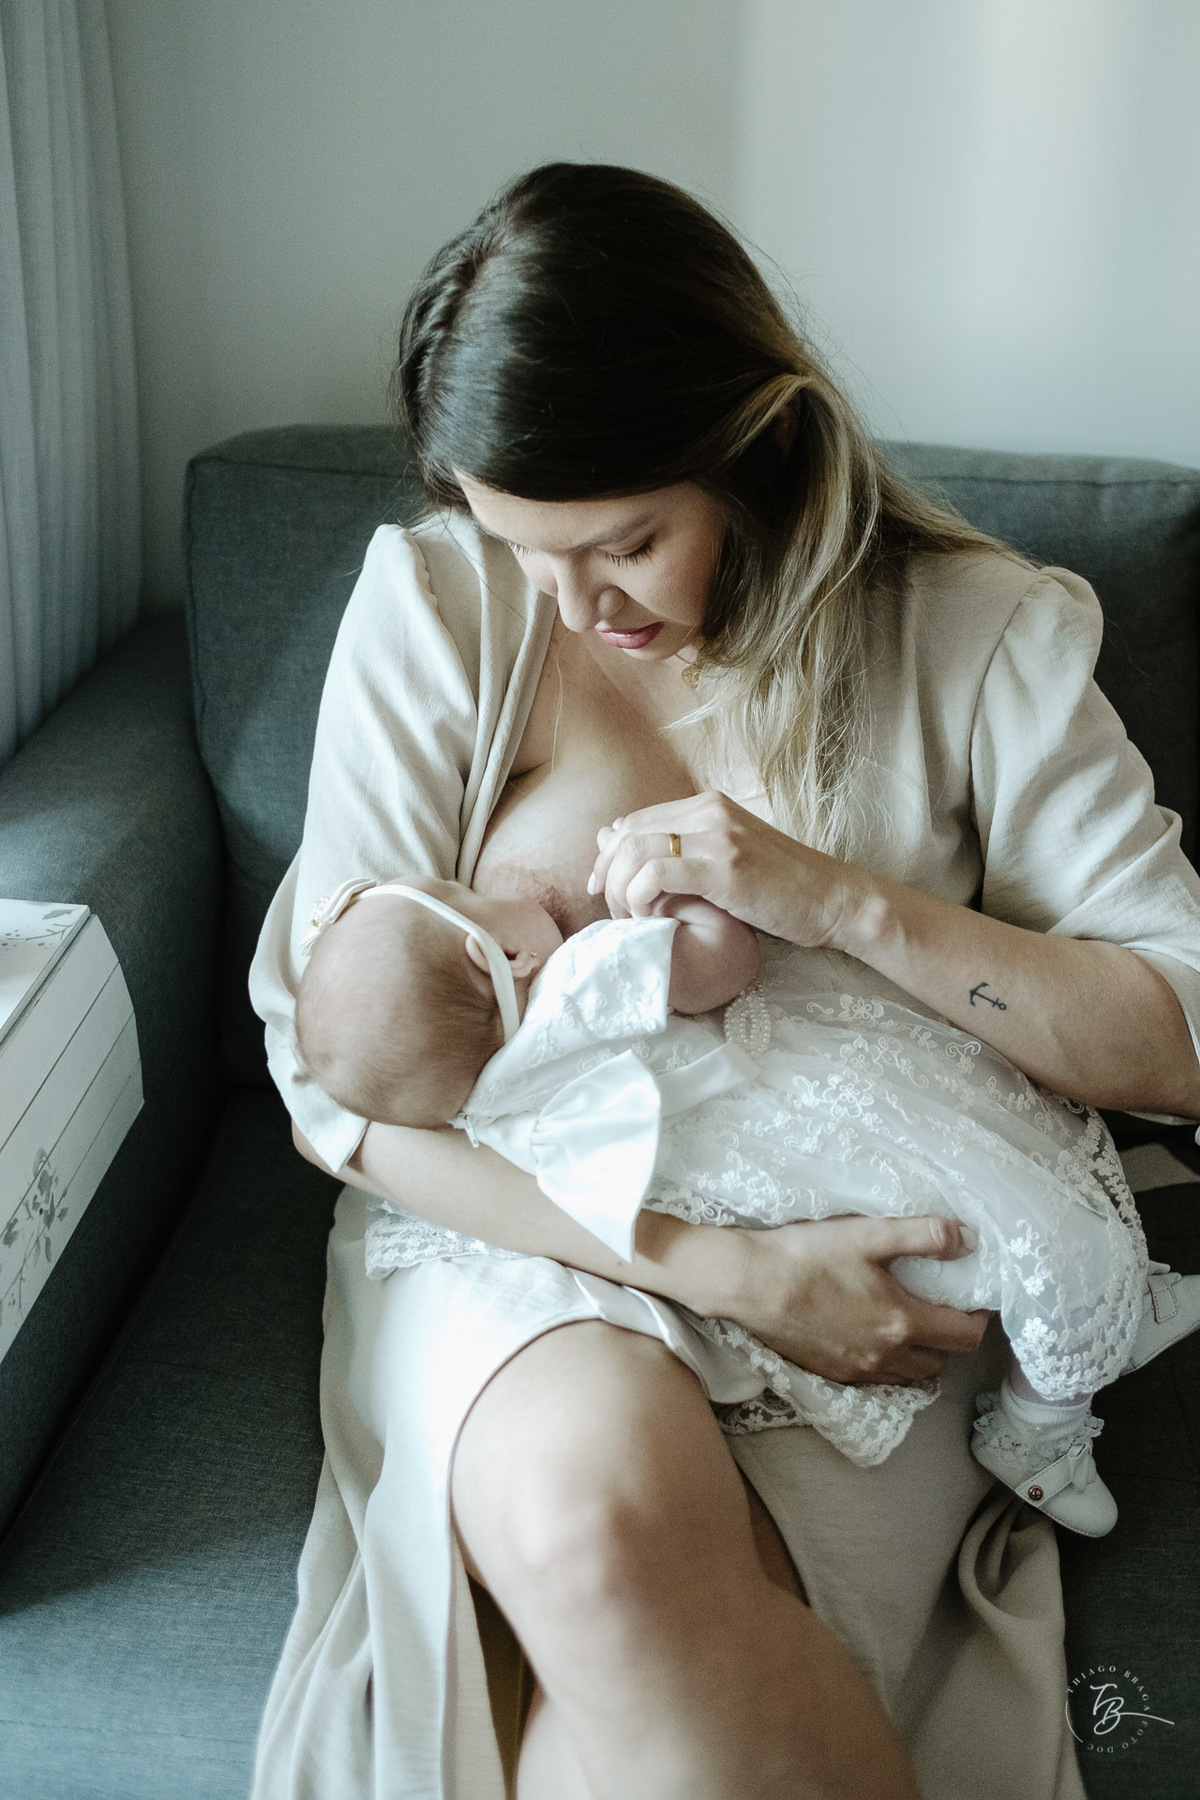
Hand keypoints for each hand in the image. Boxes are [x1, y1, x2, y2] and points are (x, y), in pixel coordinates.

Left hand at [590, 791, 869, 948]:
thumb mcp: (726, 861)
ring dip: (620, 891)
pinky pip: (656, 874)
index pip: (635, 822)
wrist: (833, 901)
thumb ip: (680, 850)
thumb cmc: (781, 889)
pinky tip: (648, 920)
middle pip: (628, 835)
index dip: (609, 857)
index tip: (604, 891)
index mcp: (709, 805)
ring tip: (629, 921)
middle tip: (611, 912)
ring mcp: (719, 835)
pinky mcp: (725, 866)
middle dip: (607, 876)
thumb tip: (614, 838)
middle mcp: (710, 811)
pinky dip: (640, 898)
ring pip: (635, 852)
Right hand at [714, 1214, 990, 1383]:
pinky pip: (878, 1379)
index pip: (966, 1335)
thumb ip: (924, 1235)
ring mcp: (858, 1370)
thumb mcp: (869, 1234)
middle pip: (942, 1360)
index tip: (975, 1298)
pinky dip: (889, 1362)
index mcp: (902, 1321)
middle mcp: (886, 1356)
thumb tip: (968, 1239)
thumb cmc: (808, 1255)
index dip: (980, 1318)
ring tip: (910, 1321)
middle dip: (950, 1337)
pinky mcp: (833, 1374)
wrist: (750, 1283)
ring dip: (921, 1353)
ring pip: (910, 1374)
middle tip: (942, 1306)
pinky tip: (873, 1335)